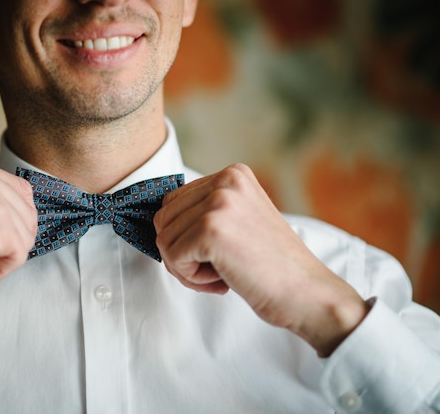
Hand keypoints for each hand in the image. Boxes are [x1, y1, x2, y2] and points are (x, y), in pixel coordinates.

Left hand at [154, 164, 369, 355]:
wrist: (308, 294)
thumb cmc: (272, 267)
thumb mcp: (240, 221)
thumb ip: (207, 212)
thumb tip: (161, 222)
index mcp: (233, 174)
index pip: (174, 203)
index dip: (186, 237)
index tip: (218, 254)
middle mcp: (225, 180)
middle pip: (164, 219)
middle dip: (182, 251)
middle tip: (217, 269)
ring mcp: (218, 203)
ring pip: (164, 239)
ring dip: (186, 267)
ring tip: (222, 274)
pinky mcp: (211, 230)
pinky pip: (172, 257)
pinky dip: (191, 278)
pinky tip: (223, 280)